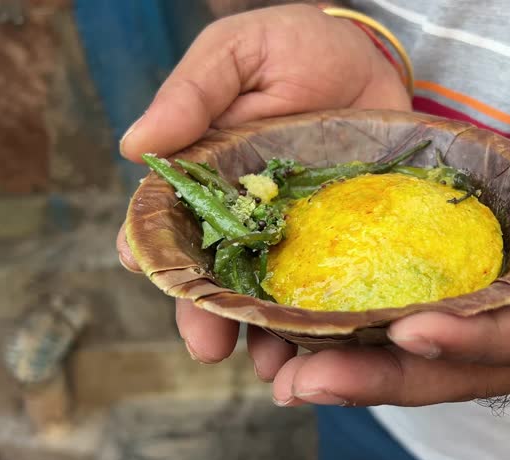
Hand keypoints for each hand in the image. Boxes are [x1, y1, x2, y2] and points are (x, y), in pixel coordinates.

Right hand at [116, 4, 409, 365]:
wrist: (374, 55)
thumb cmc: (295, 46)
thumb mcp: (237, 54)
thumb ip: (192, 94)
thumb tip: (135, 145)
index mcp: (207, 178)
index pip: (169, 226)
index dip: (157, 255)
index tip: (150, 276)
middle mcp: (247, 216)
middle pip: (216, 278)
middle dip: (206, 315)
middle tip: (208, 347)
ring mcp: (297, 235)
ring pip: (270, 296)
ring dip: (263, 334)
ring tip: (268, 364)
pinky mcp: (346, 241)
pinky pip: (329, 288)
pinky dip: (320, 320)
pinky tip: (322, 344)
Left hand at [267, 123, 509, 406]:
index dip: (467, 341)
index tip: (407, 330)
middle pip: (457, 371)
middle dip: (383, 378)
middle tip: (307, 381)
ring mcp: (505, 326)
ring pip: (428, 361)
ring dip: (361, 369)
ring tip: (291, 374)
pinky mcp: (478, 299)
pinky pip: (421, 322)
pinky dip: (369, 333)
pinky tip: (315, 333)